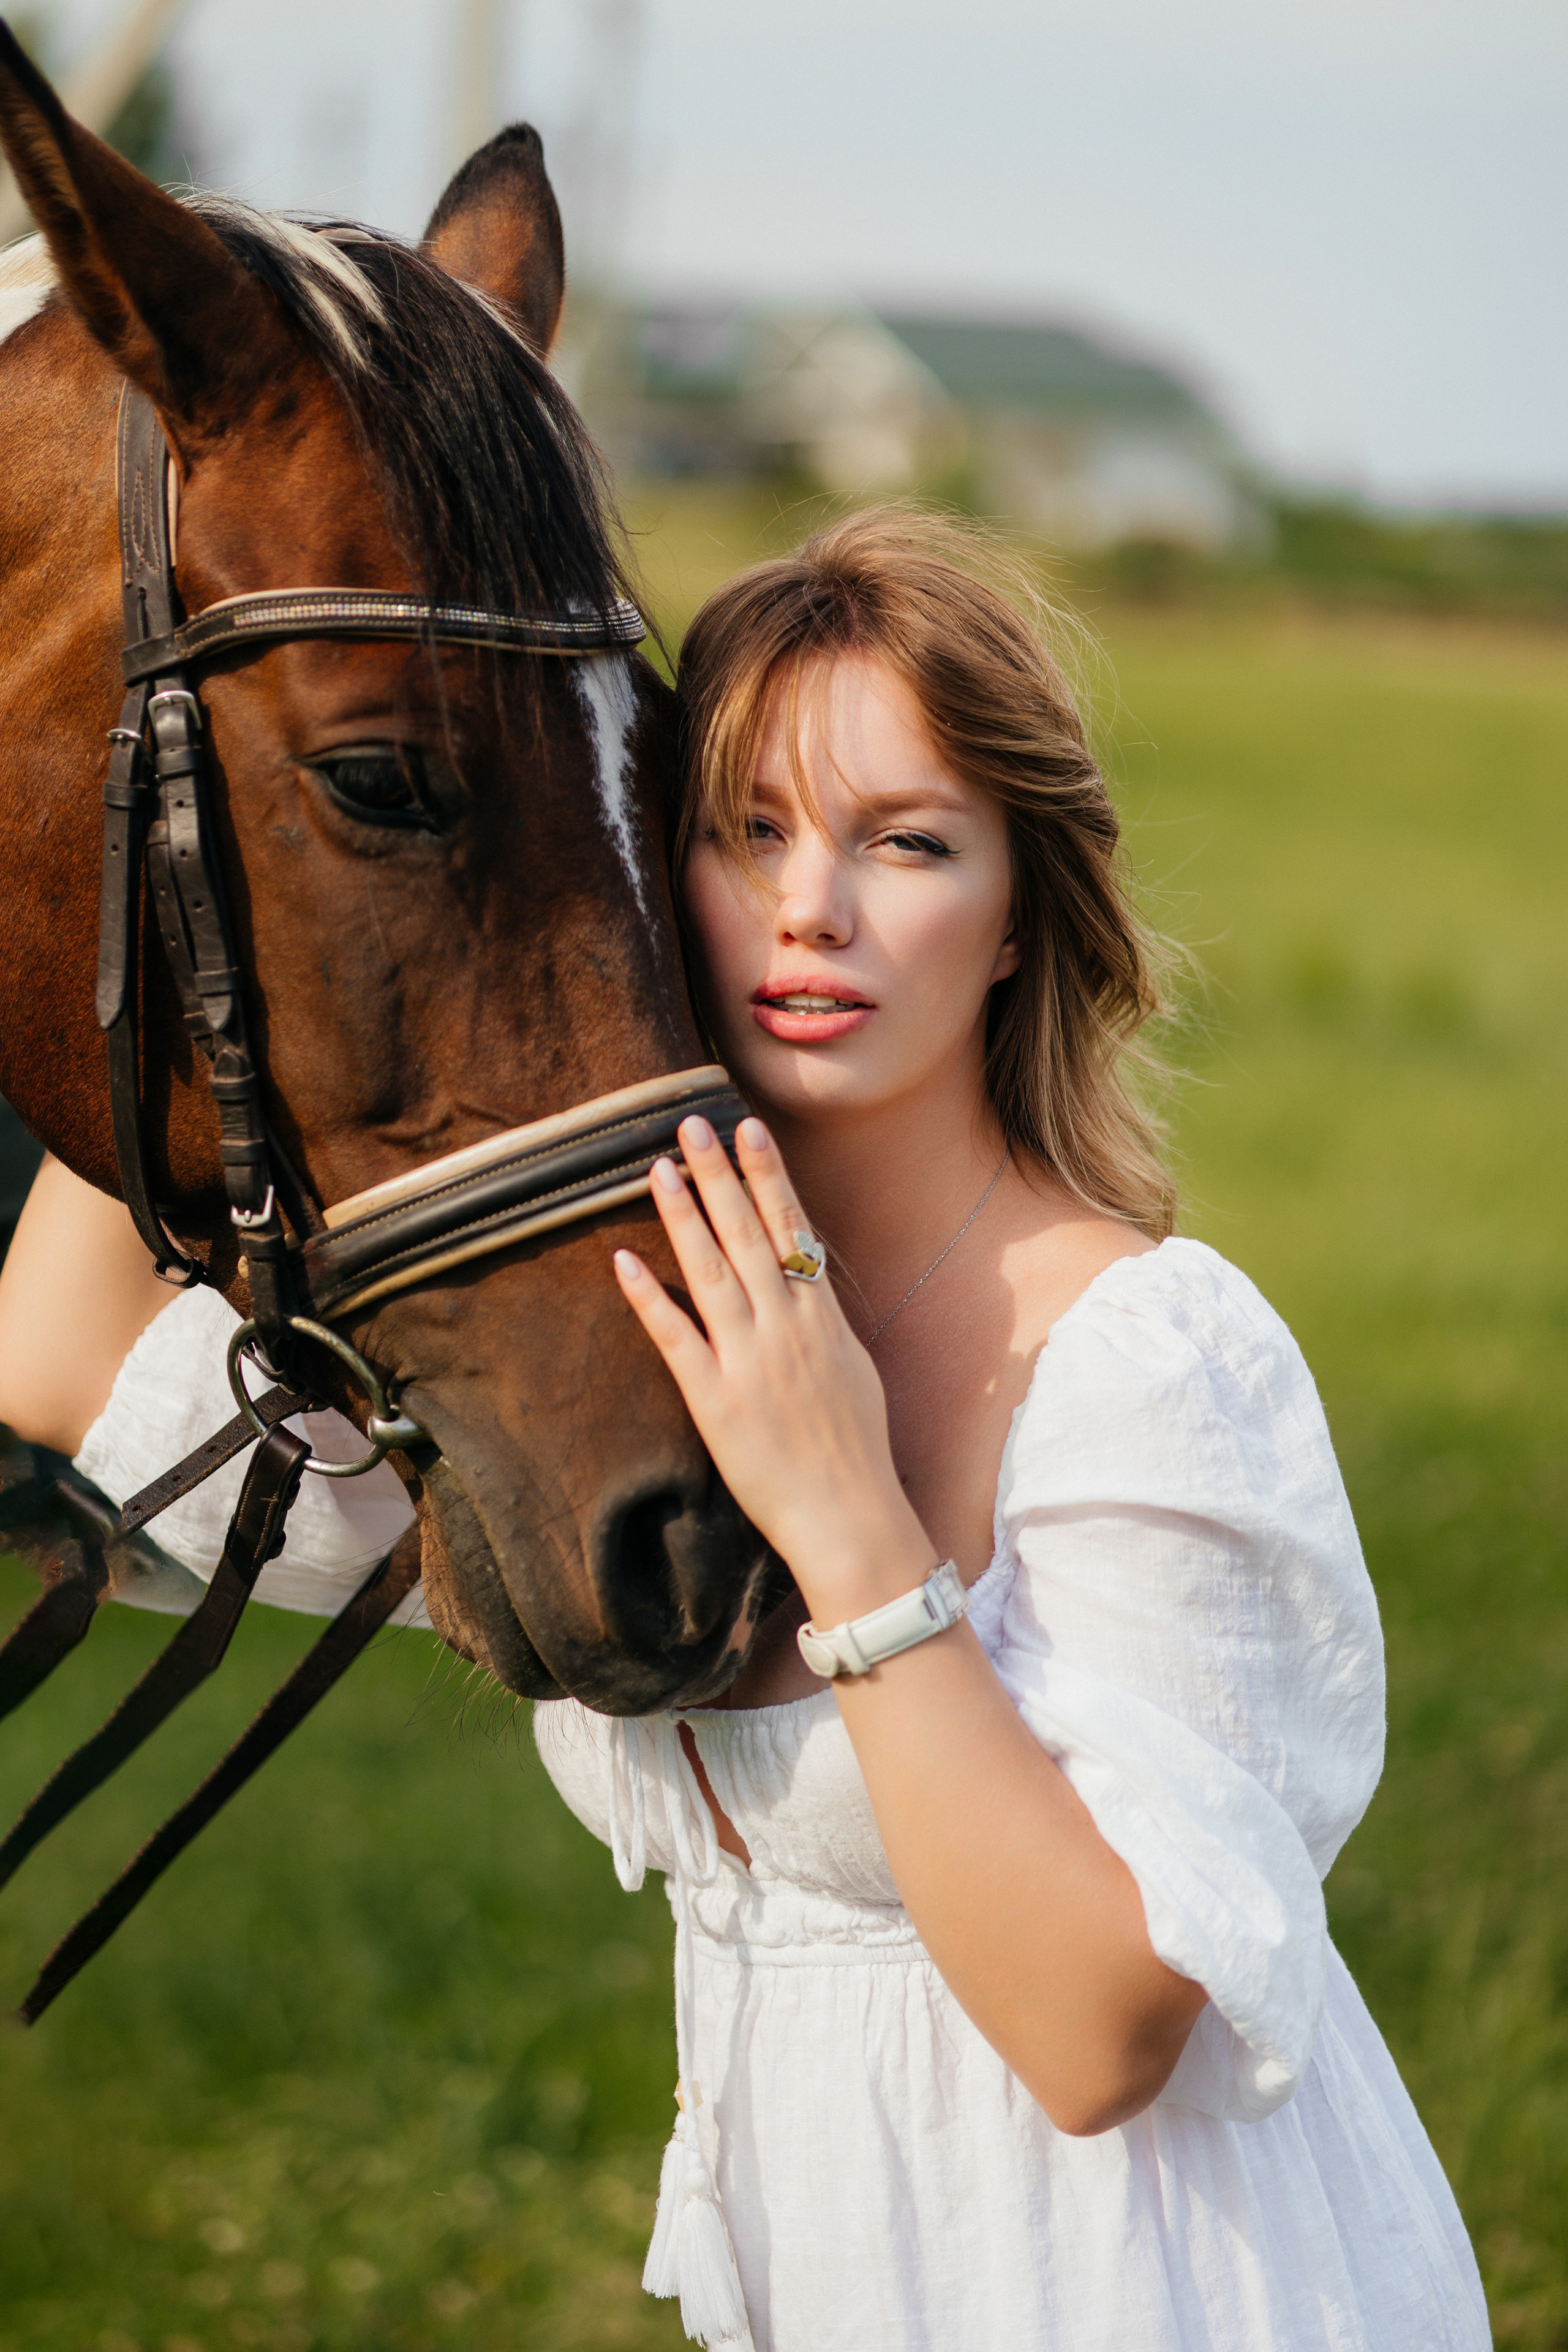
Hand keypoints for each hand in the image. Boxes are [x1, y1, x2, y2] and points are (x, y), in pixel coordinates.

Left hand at [613, 1115, 934, 1625]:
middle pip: (748, 1234)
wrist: (849, 1515)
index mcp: (822, 1318)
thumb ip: (826, 1325)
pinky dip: (649, 1297)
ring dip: (684, 1215)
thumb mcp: (855, 1371)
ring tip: (659, 1168)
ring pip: (711, 1271)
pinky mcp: (714, 1399)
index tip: (748, 1130)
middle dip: (718, 1174)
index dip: (767, 1177)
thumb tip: (810, 1292)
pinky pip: (676, 1337)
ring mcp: (749, 1360)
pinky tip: (624, 1259)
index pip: (791, 1230)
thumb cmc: (857, 1450)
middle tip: (690, 1124)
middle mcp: (786, 1327)